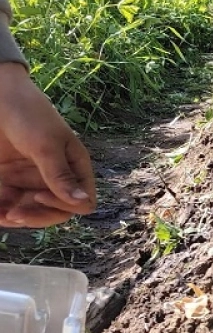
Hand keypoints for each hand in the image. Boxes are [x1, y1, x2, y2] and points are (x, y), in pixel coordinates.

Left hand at [0, 65, 95, 226]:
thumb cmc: (28, 114)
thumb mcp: (46, 145)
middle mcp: (54, 178)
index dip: (64, 206)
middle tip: (14, 215)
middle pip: (55, 211)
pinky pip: (9, 203)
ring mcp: (30, 180)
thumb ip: (60, 176)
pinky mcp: (8, 180)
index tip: (38, 196)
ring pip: (31, 211)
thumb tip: (85, 204)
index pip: (80, 201)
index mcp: (74, 167)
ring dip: (17, 218)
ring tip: (1, 216)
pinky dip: (2, 211)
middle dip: (36, 217)